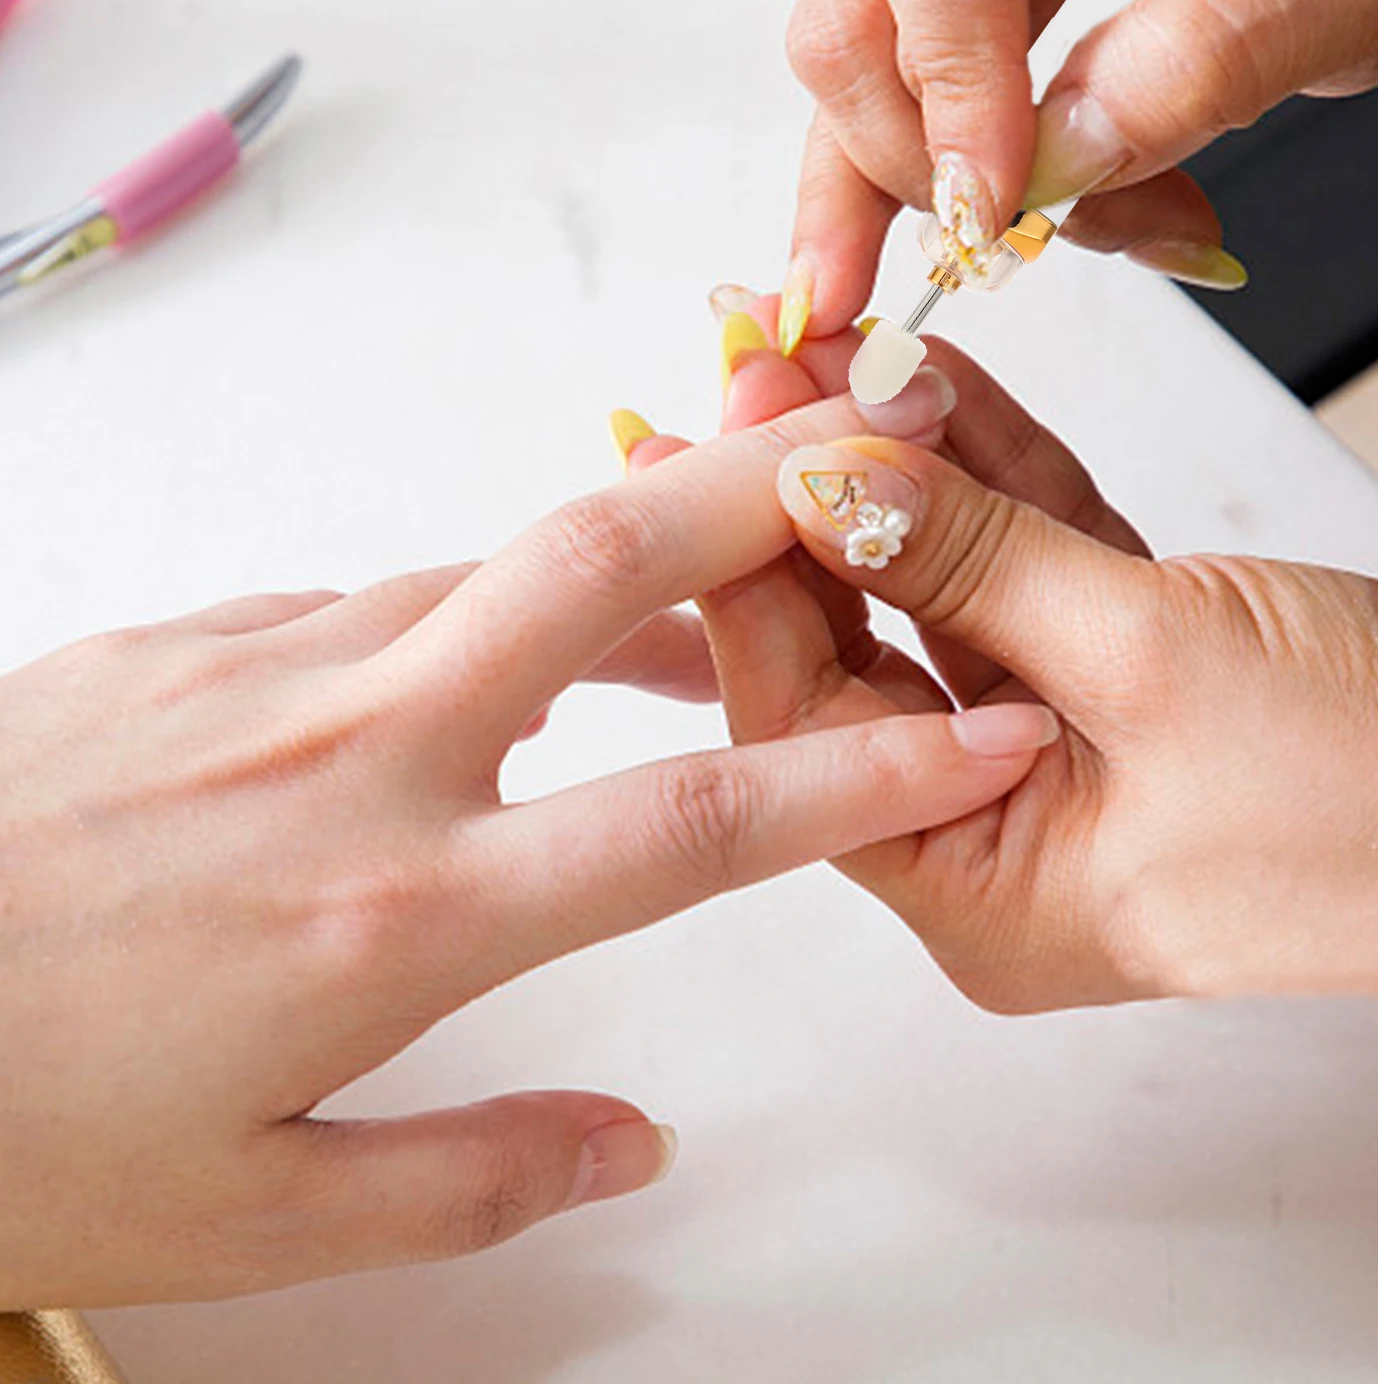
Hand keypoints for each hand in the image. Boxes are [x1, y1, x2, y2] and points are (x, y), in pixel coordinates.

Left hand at [0, 402, 1054, 1306]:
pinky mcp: (179, 636)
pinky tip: (474, 677)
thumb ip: (477, 1176)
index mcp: (399, 917)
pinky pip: (372, 601)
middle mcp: (352, 755)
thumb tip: (639, 1141)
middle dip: (764, 493)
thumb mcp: (254, 1219)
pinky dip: (470, 616)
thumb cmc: (12, 1130)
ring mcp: (259, 670)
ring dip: (627, 571)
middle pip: (603, 570)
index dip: (868, 776)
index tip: (984, 733)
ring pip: (492, 571)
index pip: (696, 829)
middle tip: (874, 455)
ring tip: (715, 608)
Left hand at [675, 330, 1377, 1007]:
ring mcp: (1075, 740)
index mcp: (982, 886)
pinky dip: (999, 474)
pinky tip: (938, 382)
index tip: (715, 435)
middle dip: (811, 504)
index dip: (751, 570)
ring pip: (948, 587)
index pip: (805, 718)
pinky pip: (1038, 560)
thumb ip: (968, 561)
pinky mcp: (1141, 665)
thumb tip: (817, 479)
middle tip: (757, 372)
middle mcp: (1011, 823)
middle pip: (861, 646)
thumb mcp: (1149, 660)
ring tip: (834, 348)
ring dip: (902, 470)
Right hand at [780, 0, 1377, 338]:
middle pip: (861, 9)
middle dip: (919, 160)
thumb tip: (1067, 154)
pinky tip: (1024, 219)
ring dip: (958, 185)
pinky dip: (972, 173)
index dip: (951, 95)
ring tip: (1071, 234)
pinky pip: (928, 82)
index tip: (1003, 209)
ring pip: (876, 62)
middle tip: (999, 249)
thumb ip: (1217, 47)